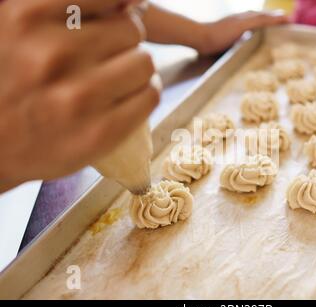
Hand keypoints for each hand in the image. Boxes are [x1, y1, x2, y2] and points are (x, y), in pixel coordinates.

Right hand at [0, 0, 159, 191]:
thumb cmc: (9, 82)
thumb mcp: (17, 30)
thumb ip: (67, 9)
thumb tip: (134, 2)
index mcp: (27, 17)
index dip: (118, 6)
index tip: (117, 15)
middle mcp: (53, 54)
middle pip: (131, 29)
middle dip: (124, 40)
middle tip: (108, 56)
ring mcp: (79, 96)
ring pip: (145, 63)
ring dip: (136, 69)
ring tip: (117, 79)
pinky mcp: (101, 132)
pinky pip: (150, 96)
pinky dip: (145, 93)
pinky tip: (127, 97)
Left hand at [198, 10, 288, 55]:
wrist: (199, 38)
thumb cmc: (220, 33)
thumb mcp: (244, 25)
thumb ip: (261, 20)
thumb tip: (282, 15)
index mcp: (250, 16)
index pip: (271, 16)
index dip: (282, 20)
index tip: (294, 25)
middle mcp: (245, 19)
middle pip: (265, 20)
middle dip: (277, 23)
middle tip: (288, 31)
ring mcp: (238, 27)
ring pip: (258, 26)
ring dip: (268, 29)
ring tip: (276, 37)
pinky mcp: (232, 36)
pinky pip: (249, 34)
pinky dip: (257, 36)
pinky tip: (256, 43)